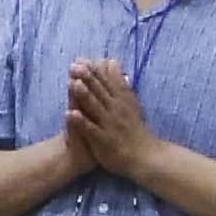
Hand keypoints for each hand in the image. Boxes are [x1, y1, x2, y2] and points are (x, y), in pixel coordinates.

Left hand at [63, 57, 149, 179]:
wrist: (146, 156)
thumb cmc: (135, 129)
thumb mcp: (130, 102)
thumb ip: (119, 83)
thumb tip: (112, 62)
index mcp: (122, 100)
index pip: (108, 82)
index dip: (95, 71)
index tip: (82, 60)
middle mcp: (116, 109)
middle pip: (100, 91)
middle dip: (87, 78)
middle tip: (74, 66)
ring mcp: (110, 124)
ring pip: (95, 107)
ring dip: (84, 95)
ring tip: (72, 83)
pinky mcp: (104, 140)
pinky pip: (91, 129)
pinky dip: (81, 121)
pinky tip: (69, 114)